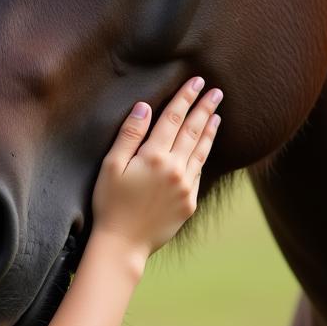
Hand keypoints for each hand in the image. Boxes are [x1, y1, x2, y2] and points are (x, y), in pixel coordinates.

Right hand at [90, 76, 221, 266]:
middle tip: (216, 91)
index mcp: (154, 157)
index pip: (173, 119)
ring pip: (201, 151)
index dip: (185, 98)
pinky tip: (206, 146)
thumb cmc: (110, 203)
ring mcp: (186, 187)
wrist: (123, 244)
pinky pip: (199, 172)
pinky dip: (204, 154)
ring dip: (209, 130)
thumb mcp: (111, 166)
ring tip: (217, 114)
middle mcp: (175, 169)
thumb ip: (130, 134)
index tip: (197, 81)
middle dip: (204, 108)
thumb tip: (145, 106)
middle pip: (193, 131)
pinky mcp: (190, 202)